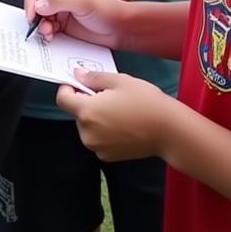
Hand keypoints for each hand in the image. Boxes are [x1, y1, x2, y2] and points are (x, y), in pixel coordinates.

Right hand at [23, 0, 129, 47]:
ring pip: (38, 18)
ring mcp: (59, 11)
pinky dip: (45, 33)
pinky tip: (52, 36)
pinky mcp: (61, 26)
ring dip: (40, 26)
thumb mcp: (83, 1)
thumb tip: (38, 4)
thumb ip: (59, 0)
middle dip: (34, 15)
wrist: (119, 29)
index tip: (32, 13)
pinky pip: (46, 29)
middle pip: (34, 2)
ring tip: (48, 32)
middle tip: (37, 25)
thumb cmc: (108, 9)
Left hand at [56, 70, 174, 160]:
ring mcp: (97, 148)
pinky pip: (98, 139)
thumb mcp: (119, 81)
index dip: (68, 88)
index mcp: (87, 112)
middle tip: (109, 96)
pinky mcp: (107, 157)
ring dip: (96, 118)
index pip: (62, 99)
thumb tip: (77, 74)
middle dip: (87, 103)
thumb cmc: (145, 101)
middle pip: (76, 113)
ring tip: (120, 111)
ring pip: (87, 127)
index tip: (81, 84)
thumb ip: (94, 78)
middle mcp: (87, 133)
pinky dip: (104, 132)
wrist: (169, 131)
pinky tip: (124, 125)